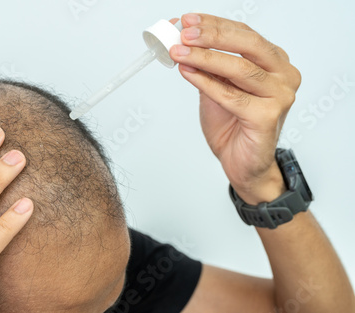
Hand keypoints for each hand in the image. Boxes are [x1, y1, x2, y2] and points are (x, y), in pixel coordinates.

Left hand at [169, 14, 300, 203]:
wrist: (241, 162)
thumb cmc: (232, 124)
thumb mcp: (217, 87)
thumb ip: (206, 66)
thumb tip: (181, 40)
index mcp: (275, 62)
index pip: (245, 35)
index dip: (215, 25)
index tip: (188, 20)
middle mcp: (283, 75)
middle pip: (248, 46)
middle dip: (212, 36)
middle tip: (184, 32)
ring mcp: (280, 96)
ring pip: (240, 69)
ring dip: (204, 58)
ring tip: (179, 52)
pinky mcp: (268, 117)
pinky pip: (232, 96)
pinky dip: (207, 83)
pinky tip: (188, 73)